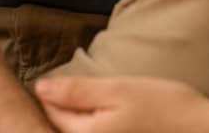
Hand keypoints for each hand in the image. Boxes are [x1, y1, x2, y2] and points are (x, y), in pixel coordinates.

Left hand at [35, 76, 208, 132]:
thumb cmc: (168, 109)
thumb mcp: (120, 90)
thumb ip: (77, 90)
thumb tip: (39, 88)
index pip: (52, 112)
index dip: (54, 92)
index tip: (66, 81)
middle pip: (65, 129)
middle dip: (68, 111)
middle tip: (87, 95)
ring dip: (86, 122)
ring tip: (112, 110)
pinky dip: (104, 131)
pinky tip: (127, 124)